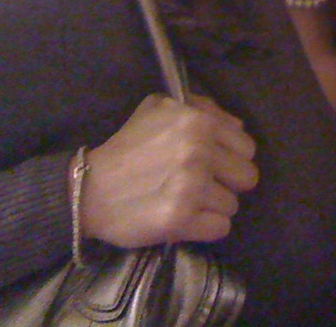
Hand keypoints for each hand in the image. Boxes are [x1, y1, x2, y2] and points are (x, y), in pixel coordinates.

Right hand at [81, 94, 258, 247]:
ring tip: (187, 202)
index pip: (247, 148)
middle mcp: (199, 153)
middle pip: (247, 178)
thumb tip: (238, 126)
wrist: (89, 189)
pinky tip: (186, 219)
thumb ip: (203, 108)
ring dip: (212, 207)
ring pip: (232, 205)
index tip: (214, 165)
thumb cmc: (127, 146)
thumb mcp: (159, 108)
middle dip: (228, 183)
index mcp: (199, 122)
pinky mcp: (180, 220)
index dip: (231, 158)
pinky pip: (220, 228)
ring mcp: (191, 188)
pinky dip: (205, 228)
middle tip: (204, 185)